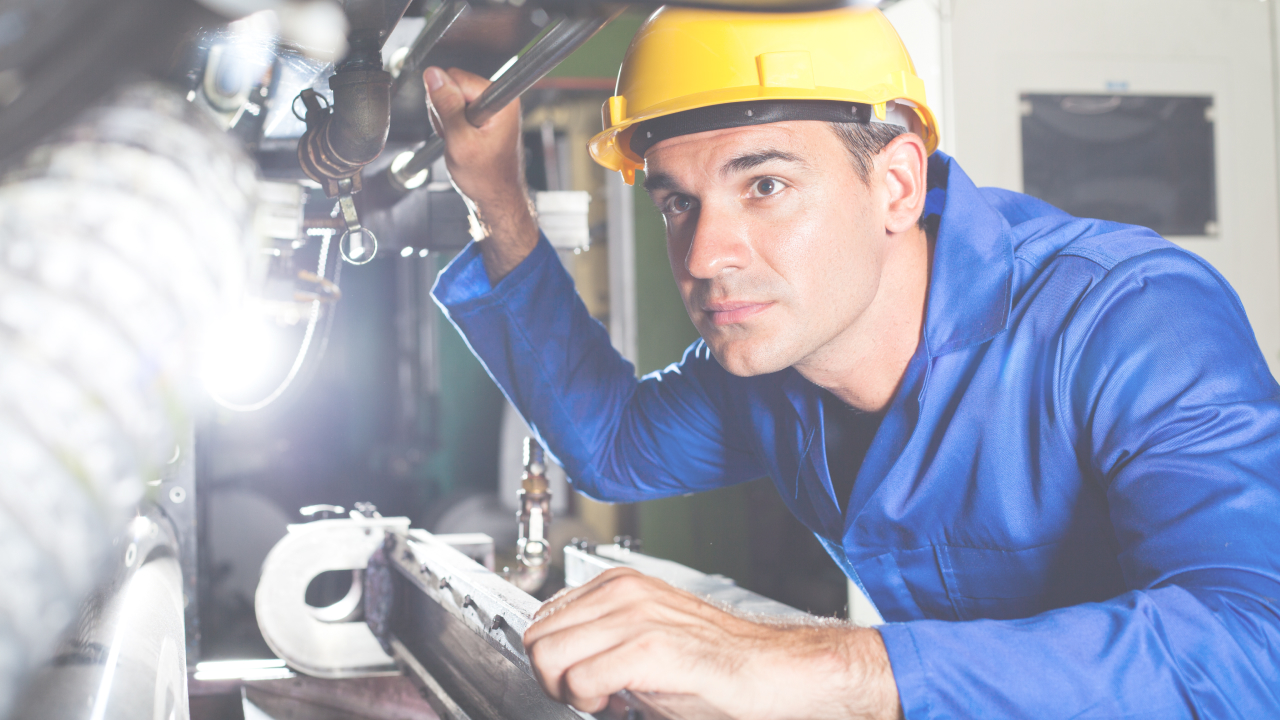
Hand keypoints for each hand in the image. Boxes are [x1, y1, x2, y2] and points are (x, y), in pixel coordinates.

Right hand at [424, 66, 537, 281]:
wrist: (495, 197)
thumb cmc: (486, 178)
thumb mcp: (460, 141)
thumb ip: (446, 105)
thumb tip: (433, 74)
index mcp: (502, 100)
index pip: (457, 77)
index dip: (446, 100)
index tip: (453, 123)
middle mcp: (500, 98)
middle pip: (453, 84)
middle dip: (445, 110)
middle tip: (455, 136)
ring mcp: (492, 105)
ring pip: (451, 96)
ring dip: (447, 119)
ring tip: (459, 140)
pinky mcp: (484, 113)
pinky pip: (455, 107)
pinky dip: (451, 124)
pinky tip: (459, 139)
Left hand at [522, 567, 902, 719]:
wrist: (771, 671)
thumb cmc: (716, 661)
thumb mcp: (646, 633)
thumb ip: (603, 633)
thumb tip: (557, 654)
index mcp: (619, 584)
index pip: (543, 616)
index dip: (552, 656)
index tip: (576, 677)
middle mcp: (622, 592)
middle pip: (537, 637)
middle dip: (550, 675)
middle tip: (586, 694)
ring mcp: (634, 617)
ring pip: (547, 656)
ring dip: (565, 689)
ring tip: (601, 698)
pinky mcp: (647, 649)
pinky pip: (579, 679)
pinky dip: (588, 701)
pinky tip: (617, 703)